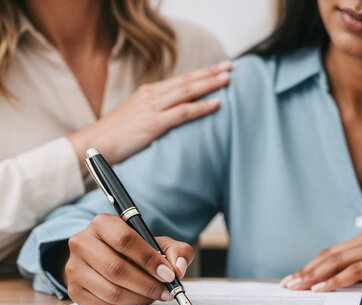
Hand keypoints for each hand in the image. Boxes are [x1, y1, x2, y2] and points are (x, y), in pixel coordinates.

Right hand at [64, 214, 193, 304]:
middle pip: (116, 268)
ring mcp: (74, 267)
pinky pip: (103, 304)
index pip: (125, 240)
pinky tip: (138, 300)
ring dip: (139, 297)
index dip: (149, 259)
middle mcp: (82, 242)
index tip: (168, 274)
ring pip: (110, 290)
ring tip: (155, 296)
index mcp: (102, 223)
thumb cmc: (137, 250)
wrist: (112, 257)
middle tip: (166, 291)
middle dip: (147, 283)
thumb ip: (177, 251)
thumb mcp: (160, 243)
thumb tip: (178, 268)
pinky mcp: (74, 289)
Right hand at [68, 61, 231, 173]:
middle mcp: (152, 95)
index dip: (201, 73)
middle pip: (187, 80)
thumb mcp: (138, 115)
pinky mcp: (153, 123)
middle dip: (210, 73)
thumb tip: (175, 111)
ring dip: (209, 84)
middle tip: (230, 66)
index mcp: (149, 92)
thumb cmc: (117, 134)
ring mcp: (153, 108)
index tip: (219, 67)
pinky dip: (201, 107)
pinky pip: (182, 112)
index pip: (181, 79)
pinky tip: (216, 104)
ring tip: (227, 79)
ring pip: (187, 91)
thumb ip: (156, 110)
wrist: (95, 143)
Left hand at [280, 229, 361, 291]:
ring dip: (316, 276)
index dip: (311, 265)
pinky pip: (356, 270)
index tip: (295, 277)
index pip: (331, 252)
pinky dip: (337, 280)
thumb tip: (339, 281)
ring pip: (339, 261)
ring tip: (299, 287)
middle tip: (289, 283)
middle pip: (330, 255)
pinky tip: (324, 288)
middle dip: (306, 270)